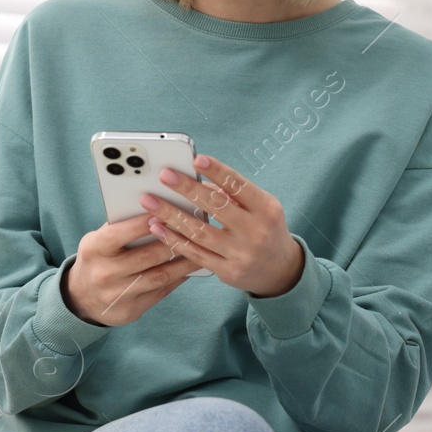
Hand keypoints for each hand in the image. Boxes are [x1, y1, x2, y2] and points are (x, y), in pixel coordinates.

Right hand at [63, 213, 199, 326]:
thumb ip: (121, 227)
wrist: (81, 298)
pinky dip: (179, 278)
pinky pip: (161, 292)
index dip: (142, 224)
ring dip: (184, 262)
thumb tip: (156, 209)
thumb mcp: (98, 240)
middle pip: (146, 256)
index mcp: (94, 250)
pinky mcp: (131, 311)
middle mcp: (104, 274)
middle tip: (195, 227)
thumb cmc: (98, 258)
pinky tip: (191, 266)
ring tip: (202, 247)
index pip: (119, 234)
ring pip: (159, 276)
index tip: (165, 211)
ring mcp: (118, 295)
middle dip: (173, 241)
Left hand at [139, 154, 304, 297]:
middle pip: (216, 206)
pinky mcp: (228, 272)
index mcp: (266, 209)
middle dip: (187, 189)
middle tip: (165, 175)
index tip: (196, 159)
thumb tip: (196, 181)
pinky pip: (195, 254)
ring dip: (171, 215)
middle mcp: (255, 231)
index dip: (217, 170)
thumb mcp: (260, 208)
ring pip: (199, 232)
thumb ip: (232, 194)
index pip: (238, 185)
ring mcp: (241, 254)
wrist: (281, 271)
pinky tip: (158, 228)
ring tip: (150, 202)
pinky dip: (174, 240)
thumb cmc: (265, 229)